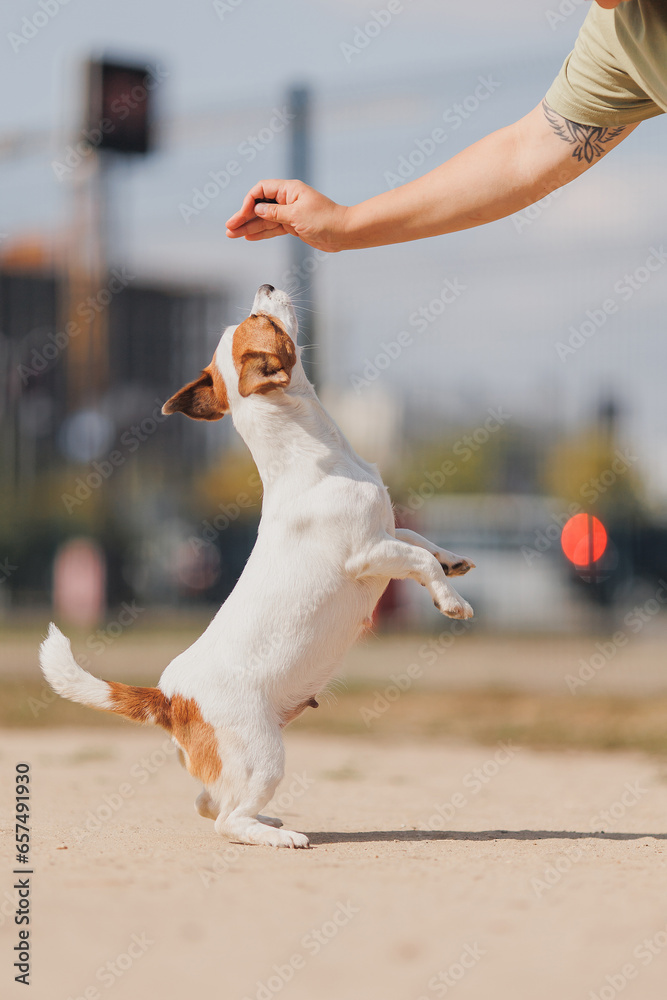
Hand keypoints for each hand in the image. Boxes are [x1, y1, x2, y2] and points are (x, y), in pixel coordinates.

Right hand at [225, 179, 348, 251]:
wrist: (344, 233)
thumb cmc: (325, 220)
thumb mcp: (297, 215)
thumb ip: (275, 212)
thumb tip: (257, 209)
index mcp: (289, 190)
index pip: (261, 190)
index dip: (249, 202)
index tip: (243, 215)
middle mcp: (287, 200)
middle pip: (259, 206)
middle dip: (244, 217)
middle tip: (229, 229)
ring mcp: (289, 213)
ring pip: (264, 220)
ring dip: (249, 227)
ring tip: (232, 235)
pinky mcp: (293, 226)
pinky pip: (272, 228)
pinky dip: (261, 233)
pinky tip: (248, 237)